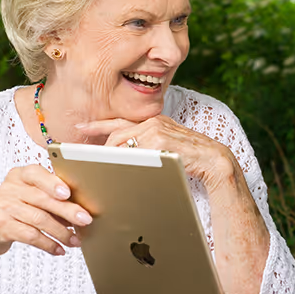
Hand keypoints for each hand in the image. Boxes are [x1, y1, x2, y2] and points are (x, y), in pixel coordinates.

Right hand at [0, 164, 92, 257]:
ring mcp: (3, 207)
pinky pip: (31, 236)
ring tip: (75, 241)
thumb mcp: (27, 197)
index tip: (68, 193)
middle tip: (85, 221)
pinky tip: (59, 249)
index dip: (52, 183)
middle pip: (43, 199)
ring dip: (61, 232)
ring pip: (39, 220)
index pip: (35, 173)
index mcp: (18, 175)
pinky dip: (48, 244)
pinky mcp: (1, 227)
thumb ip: (48, 197)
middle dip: (67, 211)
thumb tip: (80, 209)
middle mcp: (9, 188)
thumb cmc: (12, 212)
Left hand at [76, 116, 235, 190]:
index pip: (119, 121)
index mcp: (153, 122)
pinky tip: (120, 171)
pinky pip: (135, 152)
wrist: (214, 160)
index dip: (98, 125)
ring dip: (111, 157)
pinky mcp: (161, 141)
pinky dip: (125, 161)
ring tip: (101, 170)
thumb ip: (147, 147)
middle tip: (87, 160)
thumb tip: (126, 157)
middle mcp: (153, 122)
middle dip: (101, 148)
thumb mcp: (165, 148)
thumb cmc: (190, 158)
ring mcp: (156, 130)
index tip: (80, 127)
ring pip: (123, 143)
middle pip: (116, 134)